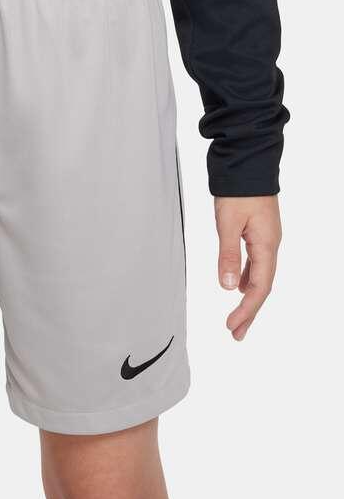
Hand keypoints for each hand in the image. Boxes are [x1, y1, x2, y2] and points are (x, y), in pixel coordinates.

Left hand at [215, 196, 280, 340]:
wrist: (247, 164)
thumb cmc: (238, 191)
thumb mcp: (228, 223)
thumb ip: (228, 255)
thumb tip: (227, 288)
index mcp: (266, 245)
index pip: (259, 287)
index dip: (246, 310)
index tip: (232, 326)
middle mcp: (270, 245)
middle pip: (262, 287)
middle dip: (249, 312)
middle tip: (236, 334)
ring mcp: (265, 240)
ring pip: (259, 277)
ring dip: (248, 299)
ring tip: (236, 318)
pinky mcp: (257, 233)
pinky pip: (256, 264)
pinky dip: (246, 279)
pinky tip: (237, 286)